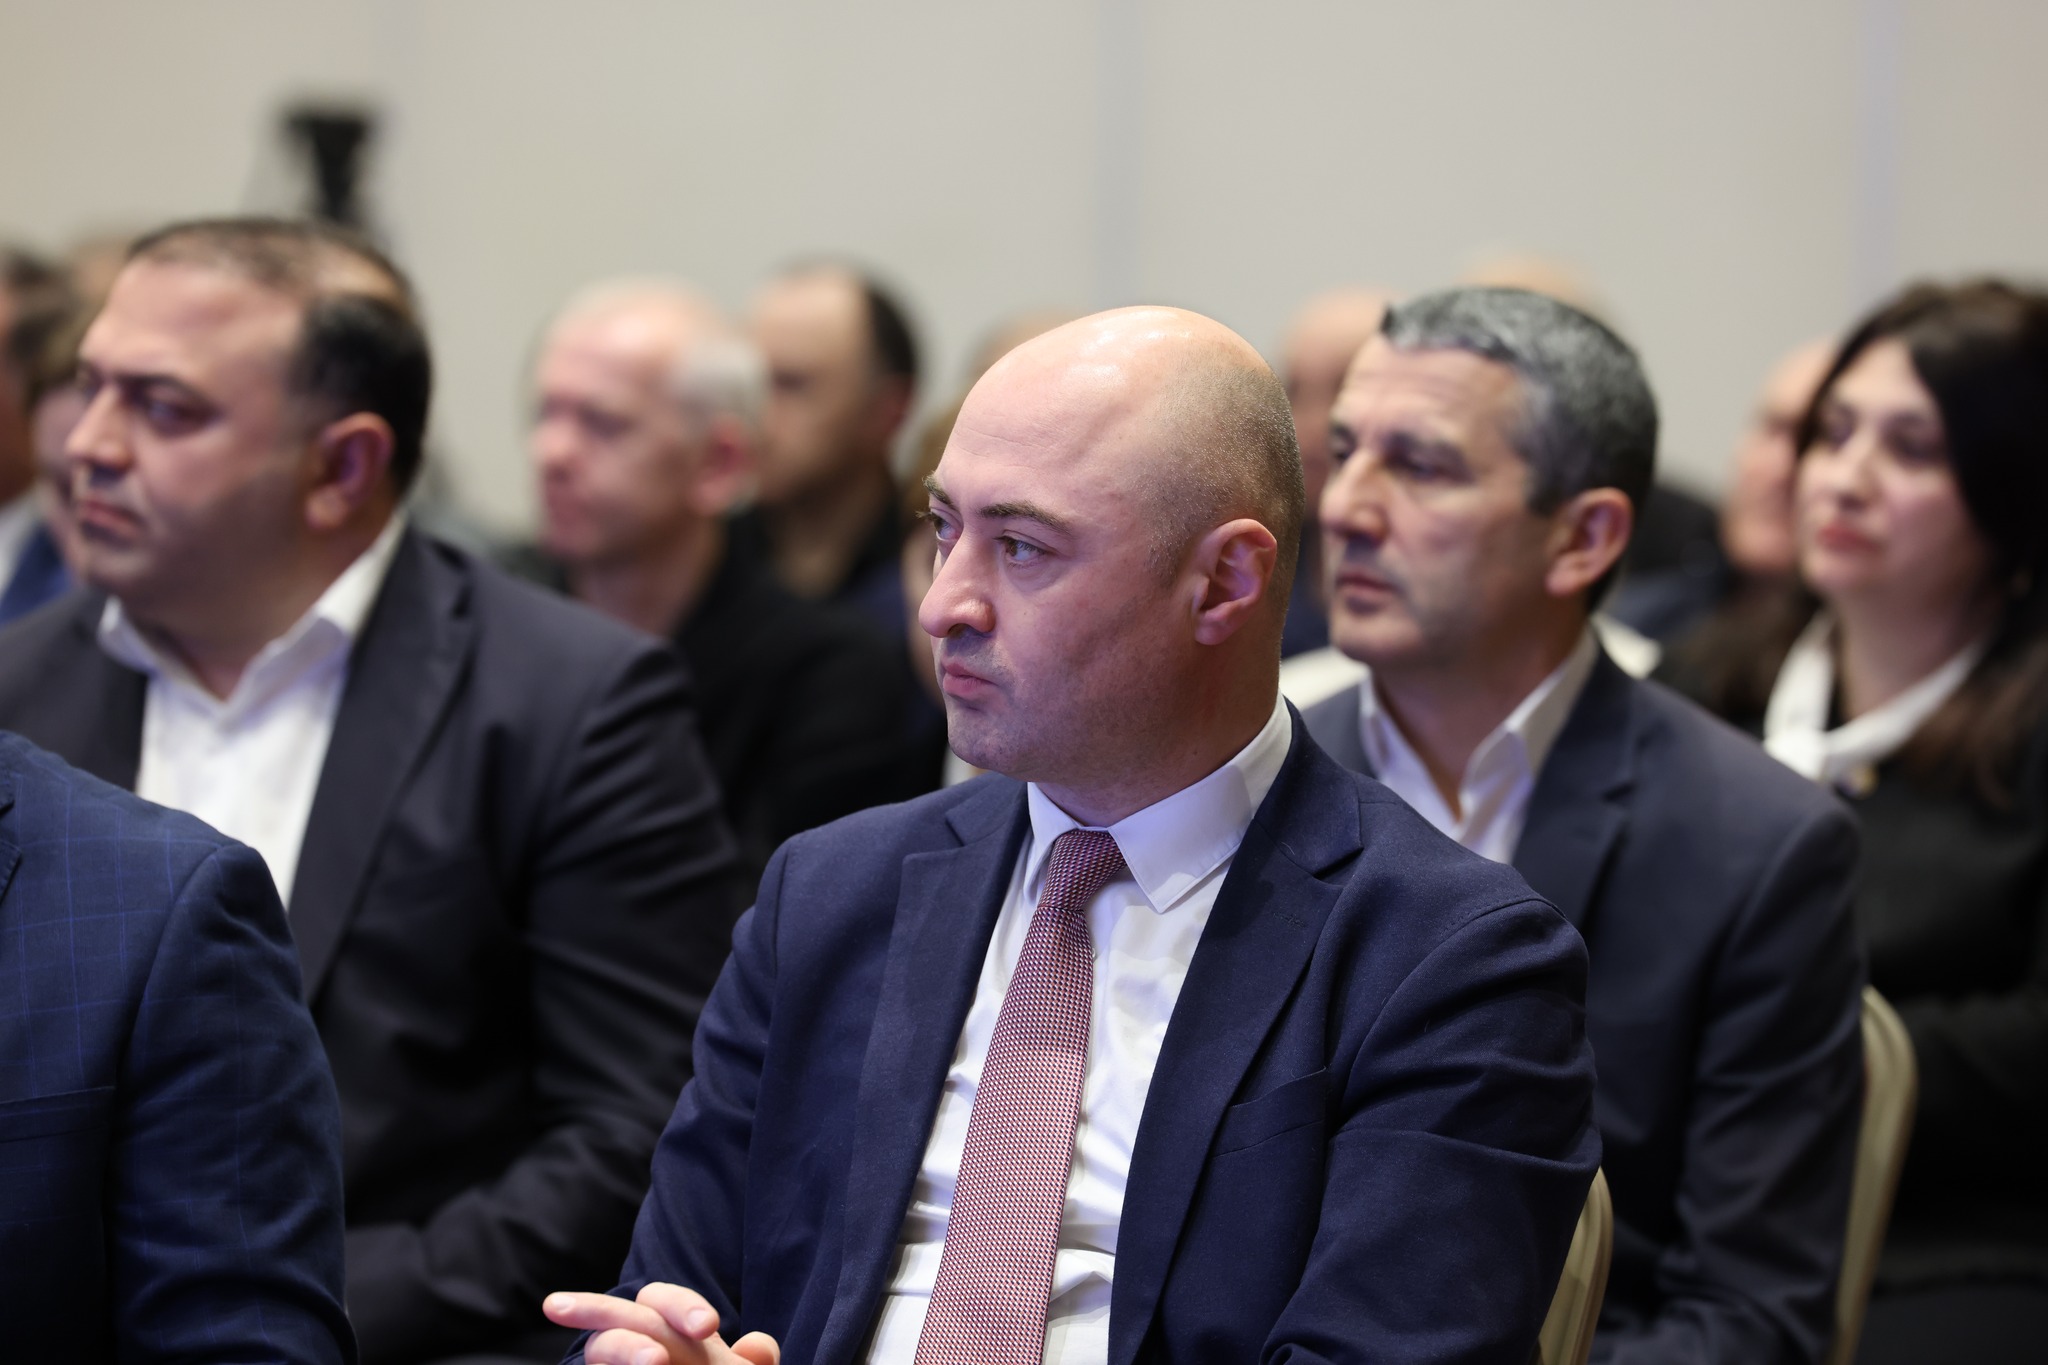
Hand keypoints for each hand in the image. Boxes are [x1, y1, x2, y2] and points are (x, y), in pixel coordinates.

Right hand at [544, 1283, 780, 1364]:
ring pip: (600, 1345)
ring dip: (623, 1349)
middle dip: (635, 1318)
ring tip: (654, 1362)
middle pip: (621, 1313)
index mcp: (671, 1332)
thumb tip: (755, 1346)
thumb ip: (756, 1361)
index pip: (663, 1300)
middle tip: (658, 1356)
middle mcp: (637, 1344)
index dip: (683, 1307)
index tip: (707, 1326)